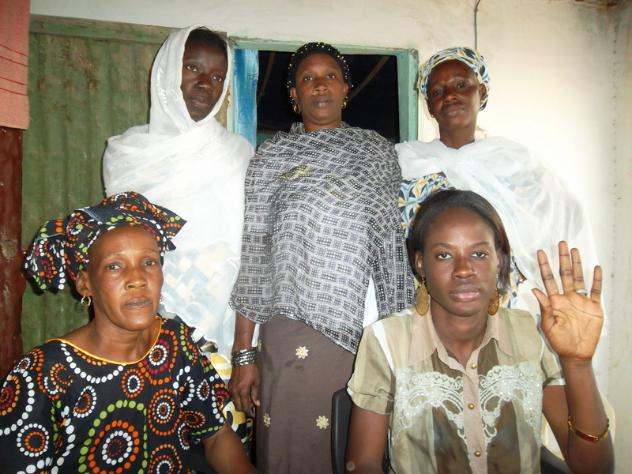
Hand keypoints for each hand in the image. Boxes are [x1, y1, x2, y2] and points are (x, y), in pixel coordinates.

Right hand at [228, 363, 259, 412]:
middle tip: (251, 403)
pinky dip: (237, 397)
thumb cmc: (252, 370)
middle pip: (237, 407)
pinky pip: (232, 396)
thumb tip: (257, 404)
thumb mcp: (256, 381)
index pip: (244, 406)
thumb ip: (255, 394)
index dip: (249, 409)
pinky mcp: (229, 385)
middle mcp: (235, 392)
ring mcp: (231, 388)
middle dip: (244, 407)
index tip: (254, 406)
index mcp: (242, 391)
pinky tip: (242, 393)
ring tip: (247, 397)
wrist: (242, 359)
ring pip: (234, 401)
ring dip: (240, 402)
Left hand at [532, 241, 603, 360]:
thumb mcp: (547, 323)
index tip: (540, 252)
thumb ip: (544, 306)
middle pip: (565, 274)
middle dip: (562, 258)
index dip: (544, 265)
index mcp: (554, 300)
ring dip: (577, 264)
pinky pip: (595, 291)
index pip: (548, 279)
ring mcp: (581, 301)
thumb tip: (534, 289)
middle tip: (561, 243)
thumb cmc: (558, 340)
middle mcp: (567, 297)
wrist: (575, 354)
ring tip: (575, 250)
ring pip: (579, 278)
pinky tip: (596, 268)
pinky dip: (596, 280)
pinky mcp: (594, 307)